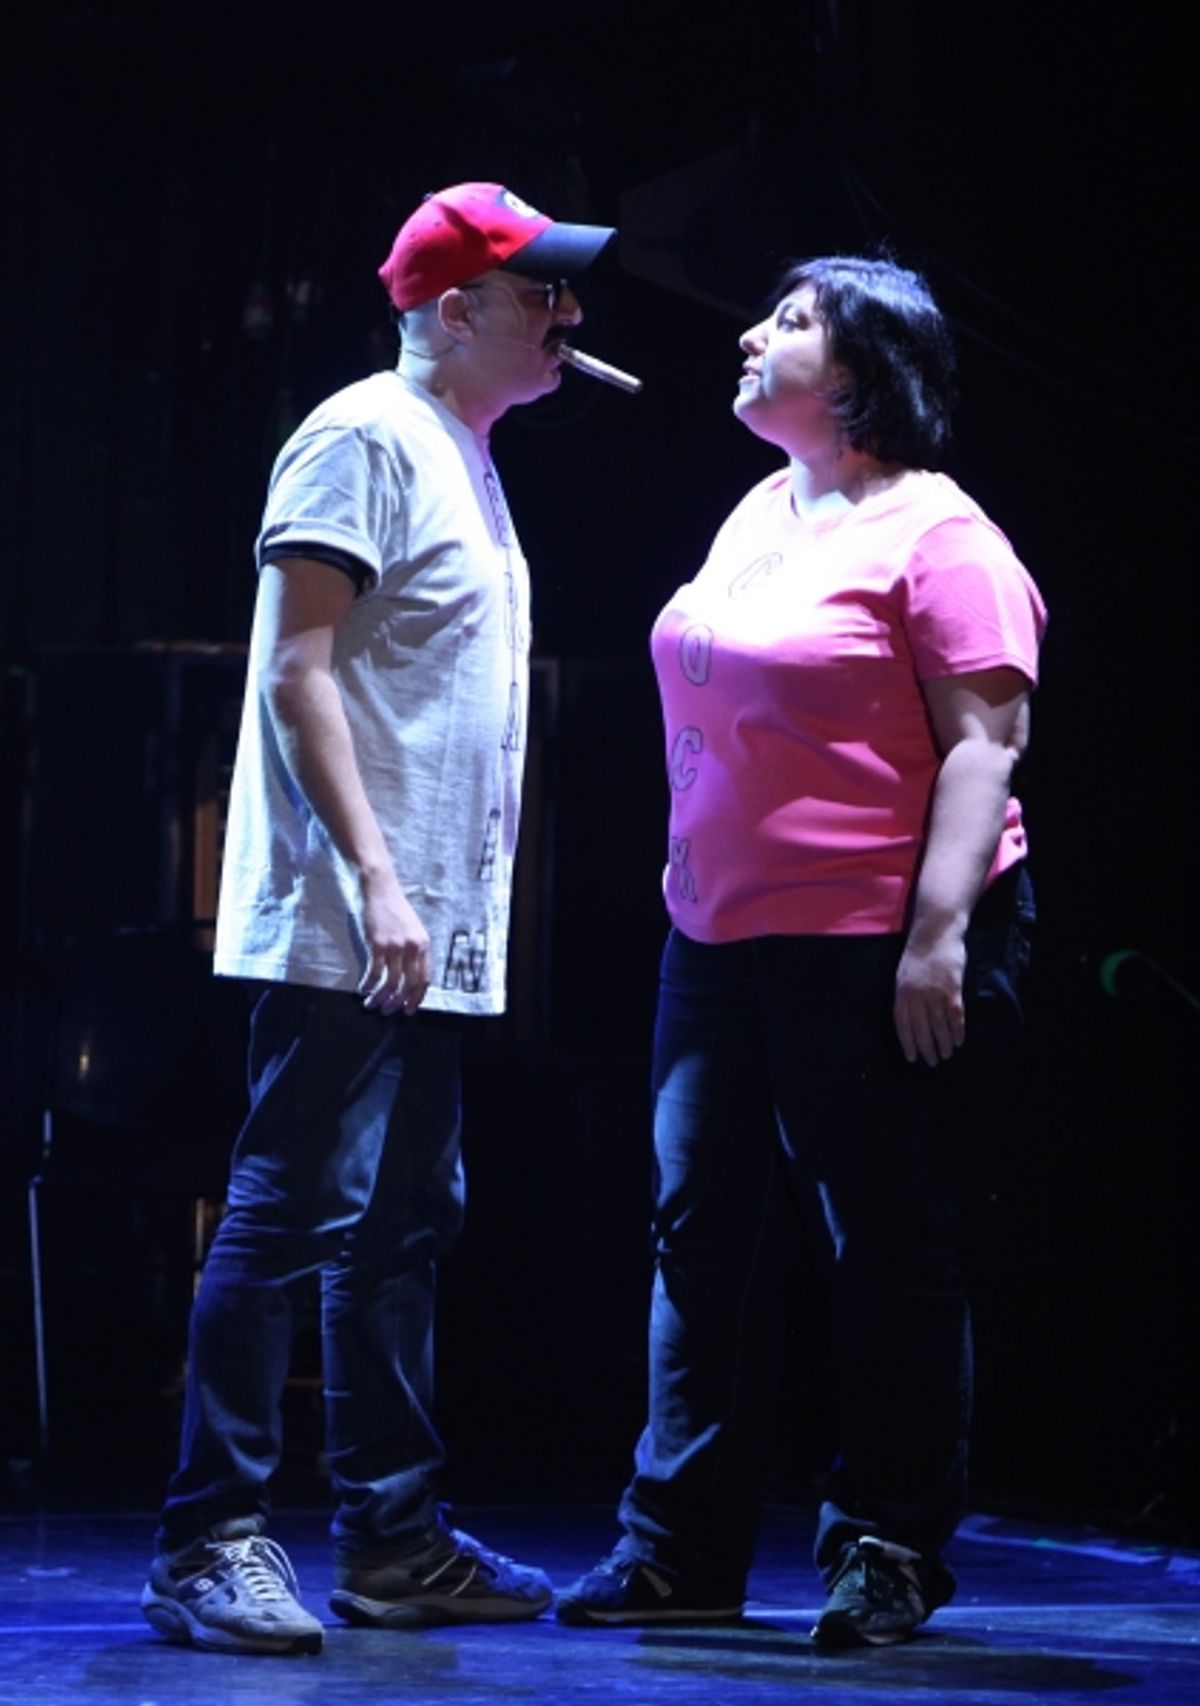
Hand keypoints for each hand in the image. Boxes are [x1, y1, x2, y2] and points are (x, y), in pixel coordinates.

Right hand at [356, 870, 431, 1016]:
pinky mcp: (378, 944)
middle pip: (409, 984)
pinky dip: (369, 984)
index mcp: (424, 945)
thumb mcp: (413, 930)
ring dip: (382, 998)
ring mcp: (396, 946)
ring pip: (391, 982)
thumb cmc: (395, 911)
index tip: (409, 1009)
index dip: (417, 997)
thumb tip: (411, 977)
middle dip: (399, 1002)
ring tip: (374, 1005)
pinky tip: (363, 990)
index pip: (425, 979)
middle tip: (390, 1011)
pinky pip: (374, 972)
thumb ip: (415, 951)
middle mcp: (413, 947)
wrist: (381, 890)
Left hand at [894, 928, 966, 1066]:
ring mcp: (934, 993)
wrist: (935, 932)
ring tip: (947, 1055)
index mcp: (901, 994)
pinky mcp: (952, 989)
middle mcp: (916, 997)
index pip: (903, 1026)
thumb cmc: (918, 954)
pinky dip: (958, 1030)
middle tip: (933, 1062)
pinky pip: (955, 1016)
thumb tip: (910, 1020)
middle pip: (921, 1030)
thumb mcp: (903, 975)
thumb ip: (906, 997)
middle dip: (927, 1048)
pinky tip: (959, 1040)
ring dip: (944, 1043)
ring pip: (939, 1026)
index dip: (908, 1044)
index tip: (913, 1058)